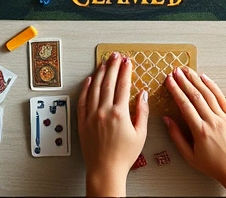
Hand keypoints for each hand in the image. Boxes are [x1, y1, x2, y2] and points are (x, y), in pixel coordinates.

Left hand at [78, 52, 148, 195]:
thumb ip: (142, 112)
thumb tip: (142, 94)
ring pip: (94, 88)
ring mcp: (91, 116)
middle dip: (113, 66)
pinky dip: (85, 88)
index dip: (126, 71)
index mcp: (119, 114)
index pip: (123, 86)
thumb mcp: (140, 134)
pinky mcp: (82, 122)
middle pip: (108, 83)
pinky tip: (89, 80)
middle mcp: (104, 112)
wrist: (105, 170)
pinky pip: (83, 100)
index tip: (128, 62)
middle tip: (116, 56)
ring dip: (99, 73)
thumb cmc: (124, 156)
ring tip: (104, 63)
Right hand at [164, 68, 225, 195]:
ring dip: (196, 80)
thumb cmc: (212, 165)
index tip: (168, 81)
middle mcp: (212, 121)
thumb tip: (166, 119)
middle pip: (195, 96)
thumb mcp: (189, 155)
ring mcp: (223, 117)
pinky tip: (204, 78)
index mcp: (200, 131)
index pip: (185, 105)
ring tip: (187, 71)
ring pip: (208, 94)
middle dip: (184, 81)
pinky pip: (221, 98)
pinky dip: (212, 86)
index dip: (176, 91)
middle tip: (175, 71)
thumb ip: (176, 136)